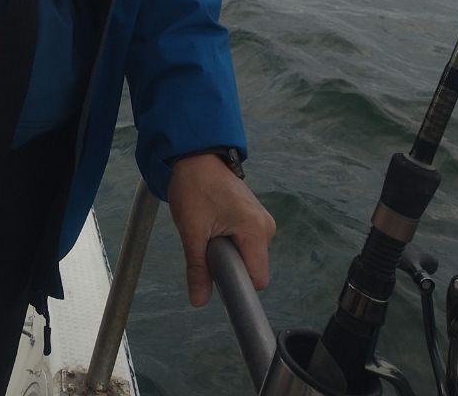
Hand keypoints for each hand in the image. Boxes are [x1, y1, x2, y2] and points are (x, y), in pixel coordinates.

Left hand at [167, 152, 275, 307]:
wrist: (194, 155)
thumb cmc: (193, 187)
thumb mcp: (192, 231)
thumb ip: (198, 269)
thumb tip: (199, 302)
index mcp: (256, 230)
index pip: (257, 279)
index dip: (237, 285)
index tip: (215, 277)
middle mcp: (266, 226)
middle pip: (252, 267)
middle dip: (229, 265)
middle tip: (206, 244)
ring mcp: (261, 220)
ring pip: (247, 255)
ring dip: (227, 252)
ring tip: (208, 229)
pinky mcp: (254, 215)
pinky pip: (245, 241)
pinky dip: (229, 240)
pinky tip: (214, 224)